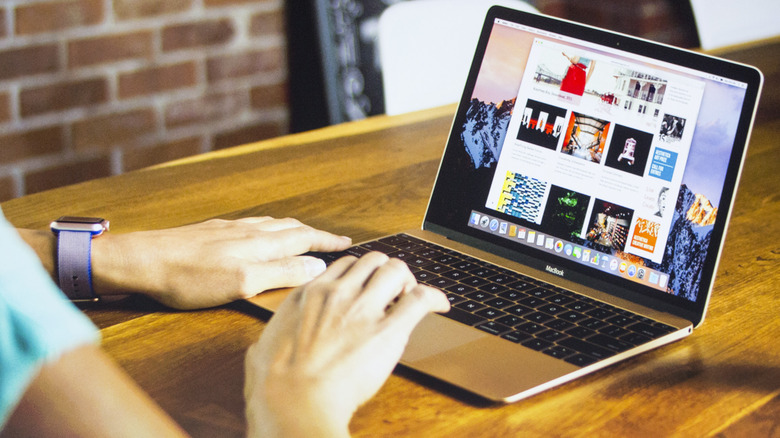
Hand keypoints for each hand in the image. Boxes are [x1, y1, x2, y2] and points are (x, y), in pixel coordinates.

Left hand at [91, 217, 351, 308]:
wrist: (141, 261)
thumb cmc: (188, 277)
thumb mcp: (241, 283)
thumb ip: (281, 272)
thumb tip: (316, 267)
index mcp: (260, 243)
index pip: (304, 238)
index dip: (327, 242)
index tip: (347, 244)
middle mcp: (249, 231)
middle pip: (291, 228)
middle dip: (315, 234)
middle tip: (333, 241)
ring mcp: (230, 229)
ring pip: (272, 225)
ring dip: (294, 230)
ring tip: (305, 235)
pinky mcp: (213, 232)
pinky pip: (253, 225)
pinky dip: (270, 229)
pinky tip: (261, 235)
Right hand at [244, 252, 449, 436]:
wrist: (294, 403)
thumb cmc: (275, 384)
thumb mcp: (262, 350)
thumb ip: (270, 341)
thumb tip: (264, 347)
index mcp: (309, 294)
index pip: (345, 265)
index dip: (362, 275)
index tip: (368, 287)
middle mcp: (338, 293)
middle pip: (374, 260)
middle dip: (387, 272)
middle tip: (393, 292)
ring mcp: (363, 308)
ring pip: (396, 269)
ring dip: (408, 281)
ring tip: (411, 299)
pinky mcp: (388, 330)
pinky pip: (421, 298)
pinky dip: (434, 296)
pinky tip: (440, 304)